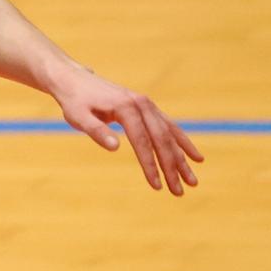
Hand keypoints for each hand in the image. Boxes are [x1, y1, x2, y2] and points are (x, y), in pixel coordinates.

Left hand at [49, 67, 203, 194]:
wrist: (74, 79)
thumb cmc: (74, 101)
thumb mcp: (78, 116)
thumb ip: (96, 131)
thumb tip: (115, 147)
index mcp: (125, 107)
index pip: (142, 140)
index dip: (150, 164)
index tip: (156, 186)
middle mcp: (141, 104)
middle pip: (161, 139)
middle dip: (171, 167)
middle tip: (179, 192)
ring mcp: (147, 104)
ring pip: (169, 134)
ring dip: (182, 158)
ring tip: (193, 181)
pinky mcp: (147, 107)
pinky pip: (169, 126)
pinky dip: (182, 142)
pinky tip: (195, 157)